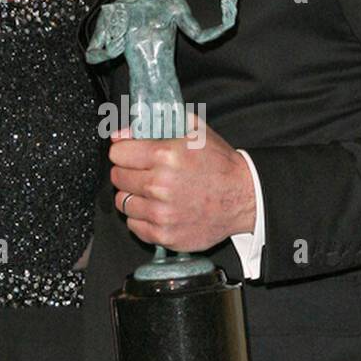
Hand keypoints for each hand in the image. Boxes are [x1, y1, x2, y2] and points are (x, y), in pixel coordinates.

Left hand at [110, 110, 256, 251]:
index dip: (124, 152)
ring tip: (153, 192)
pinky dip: (142, 218)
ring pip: (123, 203)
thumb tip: (120, 134)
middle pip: (118, 178)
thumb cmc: (220, 164)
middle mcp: (160, 185)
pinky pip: (134, 225)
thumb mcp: (193, 131)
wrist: (243, 198)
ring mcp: (161, 213)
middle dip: (128, 173)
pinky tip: (158, 209)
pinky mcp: (165, 234)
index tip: (130, 155)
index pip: (117, 153)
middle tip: (144, 173)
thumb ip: (154, 126)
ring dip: (134, 196)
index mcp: (165, 156)